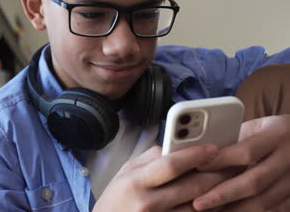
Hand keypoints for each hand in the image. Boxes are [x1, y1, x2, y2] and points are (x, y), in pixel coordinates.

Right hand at [93, 144, 231, 211]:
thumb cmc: (116, 199)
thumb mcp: (125, 173)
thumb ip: (150, 158)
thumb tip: (178, 147)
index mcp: (135, 182)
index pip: (170, 165)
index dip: (195, 155)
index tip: (214, 147)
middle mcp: (148, 203)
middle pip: (192, 187)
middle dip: (218, 173)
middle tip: (237, 163)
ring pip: (199, 208)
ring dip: (220, 194)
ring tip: (234, 182)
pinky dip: (210, 211)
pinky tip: (220, 202)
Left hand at [193, 115, 289, 211]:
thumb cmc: (271, 131)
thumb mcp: (256, 127)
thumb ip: (234, 141)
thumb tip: (200, 156)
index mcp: (278, 134)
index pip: (247, 151)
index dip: (221, 161)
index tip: (197, 167)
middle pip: (255, 182)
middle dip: (223, 194)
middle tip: (198, 203)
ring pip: (264, 201)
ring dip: (234, 209)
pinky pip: (272, 209)